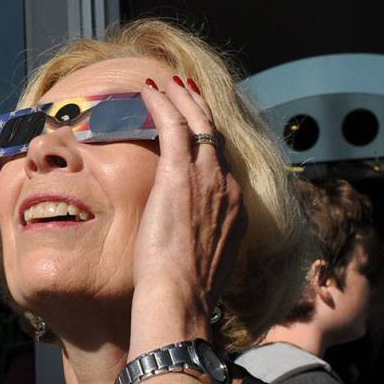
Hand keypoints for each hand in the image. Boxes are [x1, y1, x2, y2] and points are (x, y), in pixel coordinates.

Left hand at [130, 77, 245, 352]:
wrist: (180, 299)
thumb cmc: (184, 294)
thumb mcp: (204, 266)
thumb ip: (202, 246)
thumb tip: (189, 249)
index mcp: (235, 210)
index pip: (221, 165)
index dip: (206, 145)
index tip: (194, 134)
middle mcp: (228, 188)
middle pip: (215, 137)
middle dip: (200, 110)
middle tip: (184, 92)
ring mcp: (207, 179)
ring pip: (198, 123)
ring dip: (182, 99)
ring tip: (167, 84)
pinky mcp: (180, 175)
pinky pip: (174, 125)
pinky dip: (163, 103)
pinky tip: (149, 89)